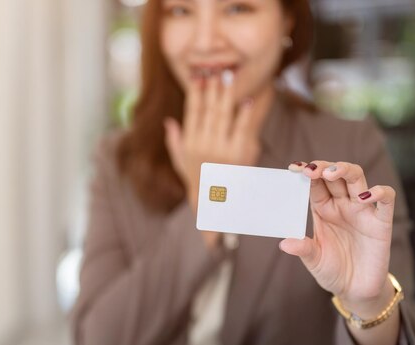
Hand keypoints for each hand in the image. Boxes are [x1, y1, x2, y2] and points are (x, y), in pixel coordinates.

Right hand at [164, 71, 262, 211]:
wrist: (215, 204)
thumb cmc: (198, 181)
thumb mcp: (181, 163)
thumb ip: (174, 141)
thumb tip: (169, 122)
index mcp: (189, 143)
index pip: (192, 111)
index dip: (195, 92)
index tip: (198, 75)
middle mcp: (201, 145)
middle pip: (207, 109)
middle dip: (212, 87)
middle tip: (217, 69)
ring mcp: (219, 149)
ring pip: (222, 115)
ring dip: (226, 94)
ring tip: (229, 77)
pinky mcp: (236, 155)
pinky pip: (240, 129)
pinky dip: (243, 114)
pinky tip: (246, 101)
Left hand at [279, 161, 396, 315]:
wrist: (356, 290)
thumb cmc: (333, 271)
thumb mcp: (314, 261)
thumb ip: (303, 249)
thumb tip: (284, 244)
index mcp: (323, 209)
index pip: (315, 184)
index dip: (306, 173)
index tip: (293, 168)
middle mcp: (342, 205)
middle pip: (336, 175)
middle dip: (324, 167)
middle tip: (311, 170)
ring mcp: (362, 211)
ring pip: (357, 179)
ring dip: (345, 170)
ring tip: (331, 173)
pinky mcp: (381, 223)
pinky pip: (386, 200)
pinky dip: (379, 193)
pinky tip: (365, 197)